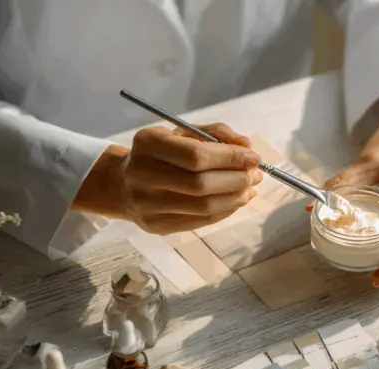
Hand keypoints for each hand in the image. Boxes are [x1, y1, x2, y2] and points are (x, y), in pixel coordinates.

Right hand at [73, 123, 262, 233]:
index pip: (196, 155)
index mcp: (147, 143)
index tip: (253, 157)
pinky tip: (236, 201)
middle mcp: (142, 175)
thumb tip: (246, 146)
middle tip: (255, 175)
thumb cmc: (161, 153)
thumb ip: (216, 134)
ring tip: (249, 189)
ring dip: (235, 198)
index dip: (230, 158)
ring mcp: (146, 205)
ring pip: (203, 207)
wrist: (123, 183)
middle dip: (236, 180)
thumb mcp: (183, 132)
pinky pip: (200, 221)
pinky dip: (225, 211)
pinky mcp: (156, 225)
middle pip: (200, 184)